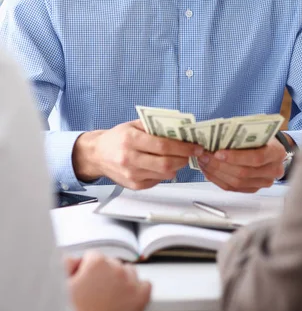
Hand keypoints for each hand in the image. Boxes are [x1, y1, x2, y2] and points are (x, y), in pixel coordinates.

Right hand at [64, 252, 150, 310]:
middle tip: (97, 292)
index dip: (88, 268)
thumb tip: (73, 258)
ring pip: (128, 271)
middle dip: (105, 273)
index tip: (86, 280)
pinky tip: (128, 297)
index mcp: (97, 263)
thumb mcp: (66, 288)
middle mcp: (116, 268)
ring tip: (111, 296)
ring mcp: (131, 281)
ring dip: (122, 279)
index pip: (93, 256)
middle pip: (111, 262)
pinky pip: (145, 284)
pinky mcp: (142, 294)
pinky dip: (138, 289)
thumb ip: (69, 266)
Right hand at [72, 120, 203, 188]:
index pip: (163, 146)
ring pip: (164, 174)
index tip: (195, 146)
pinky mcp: (134, 186)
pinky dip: (166, 173)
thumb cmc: (117, 138)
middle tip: (193, 153)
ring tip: (181, 158)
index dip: (183, 147)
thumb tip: (180, 130)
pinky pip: (157, 180)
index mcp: (131, 140)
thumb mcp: (133, 125)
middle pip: (166, 163)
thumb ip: (154, 126)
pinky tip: (166, 165)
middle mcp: (130, 159)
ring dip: (177, 166)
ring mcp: (132, 175)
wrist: (97, 154)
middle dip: (184, 158)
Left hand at [197, 137, 286, 192]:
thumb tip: (215, 137)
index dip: (236, 157)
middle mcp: (273, 170)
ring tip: (203, 162)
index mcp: (276, 152)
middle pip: (244, 173)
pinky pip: (233, 188)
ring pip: (237, 183)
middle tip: (204, 155)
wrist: (270, 148)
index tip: (218, 153)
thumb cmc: (260, 136)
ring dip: (216, 172)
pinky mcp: (254, 189)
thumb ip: (240, 134)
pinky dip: (218, 179)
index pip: (256, 158)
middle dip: (220, 165)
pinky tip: (208, 170)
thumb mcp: (255, 130)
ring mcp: (264, 182)